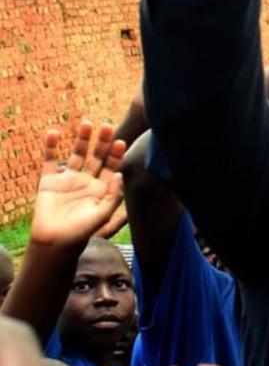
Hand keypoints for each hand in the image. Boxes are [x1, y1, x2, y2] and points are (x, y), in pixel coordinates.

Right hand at [30, 122, 125, 247]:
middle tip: (108, 126)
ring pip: (77, 154)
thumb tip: (119, 173)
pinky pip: (50, 160)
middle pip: (97, 156)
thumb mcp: (103, 214)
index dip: (116, 154)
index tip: (120, 142)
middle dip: (102, 142)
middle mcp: (86, 180)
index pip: (112, 166)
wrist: (55, 241)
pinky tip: (54, 133)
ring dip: (82, 140)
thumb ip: (114, 195)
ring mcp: (68, 179)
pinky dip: (51, 146)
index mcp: (101, 187)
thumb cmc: (82, 231)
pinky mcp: (50, 180)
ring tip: (87, 124)